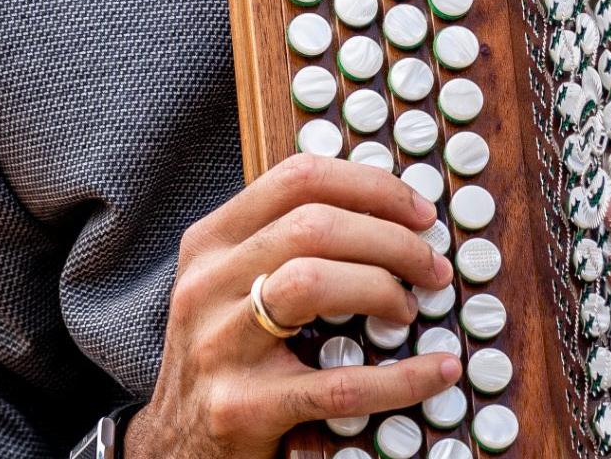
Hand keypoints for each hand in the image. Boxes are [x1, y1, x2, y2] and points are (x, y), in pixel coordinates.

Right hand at [127, 154, 459, 457]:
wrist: (174, 447)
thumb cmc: (223, 355)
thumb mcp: (232, 284)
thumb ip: (286, 242)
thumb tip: (385, 210)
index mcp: (210, 243)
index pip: (298, 178)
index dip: (371, 186)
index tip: (419, 211)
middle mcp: (207, 286)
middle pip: (314, 225)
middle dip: (392, 240)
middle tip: (431, 267)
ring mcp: (219, 346)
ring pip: (313, 283)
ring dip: (383, 289)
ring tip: (410, 309)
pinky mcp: (242, 408)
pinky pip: (339, 385)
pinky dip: (402, 378)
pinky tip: (436, 370)